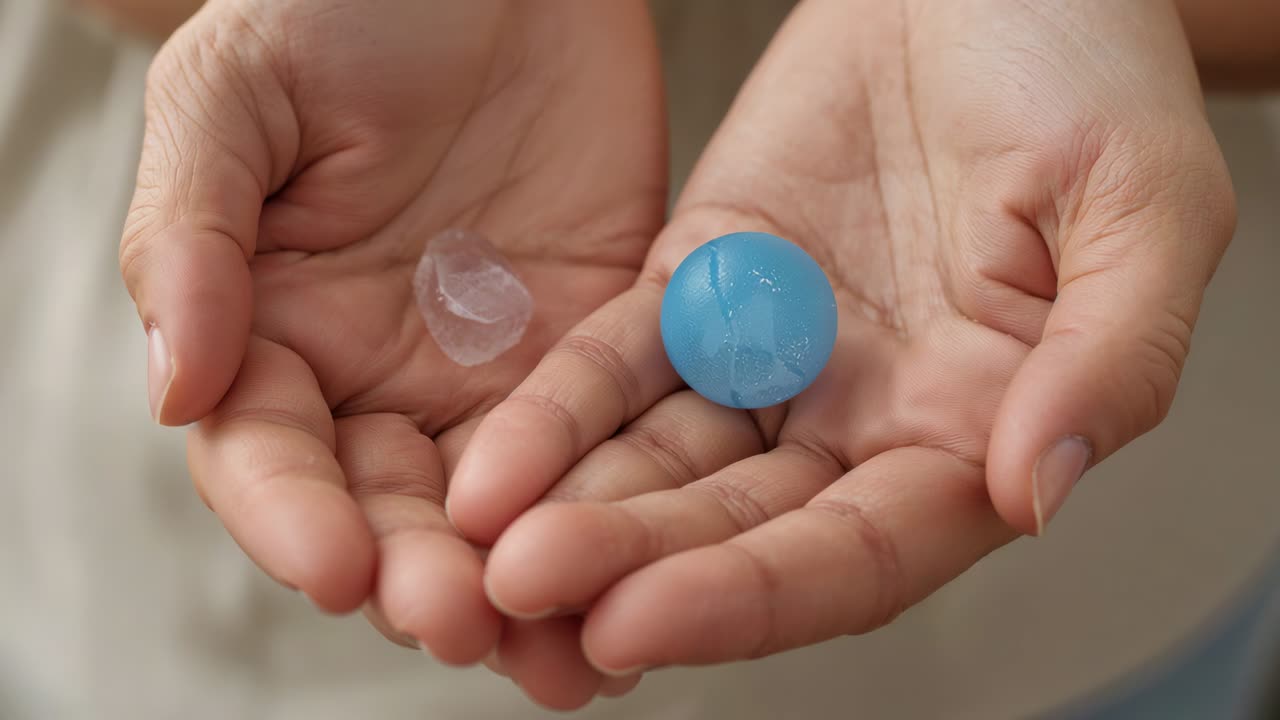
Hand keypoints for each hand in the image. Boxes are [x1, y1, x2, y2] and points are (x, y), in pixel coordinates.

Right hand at [117, 0, 664, 699]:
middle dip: (418, 575)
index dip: (291, 517)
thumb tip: (173, 386)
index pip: (268, 455)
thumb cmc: (345, 5)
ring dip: (524, 590)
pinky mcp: (598, 354)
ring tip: (559, 655)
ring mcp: (493, 375)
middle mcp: (380, 377)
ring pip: (501, 514)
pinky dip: (618, 522)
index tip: (335, 564)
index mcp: (274, 331)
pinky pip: (607, 453)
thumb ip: (190, 235)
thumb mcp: (236, 93)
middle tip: (459, 619)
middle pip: (390, 510)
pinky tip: (643, 582)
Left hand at [450, 0, 1234, 674]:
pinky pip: (619, 358)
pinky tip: (495, 458)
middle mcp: (864, 418)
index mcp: (976, 431)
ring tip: (488, 544)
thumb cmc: (1087, 67)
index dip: (753, 596)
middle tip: (531, 588)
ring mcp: (772, 357)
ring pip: (663, 459)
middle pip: (738, 525)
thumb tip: (1037, 490)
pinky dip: (558, 408)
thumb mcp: (1145, 205)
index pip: (858, 552)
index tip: (641, 623)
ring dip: (579, 505)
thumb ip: (1112, 358)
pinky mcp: (699, 285)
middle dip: (634, 563)